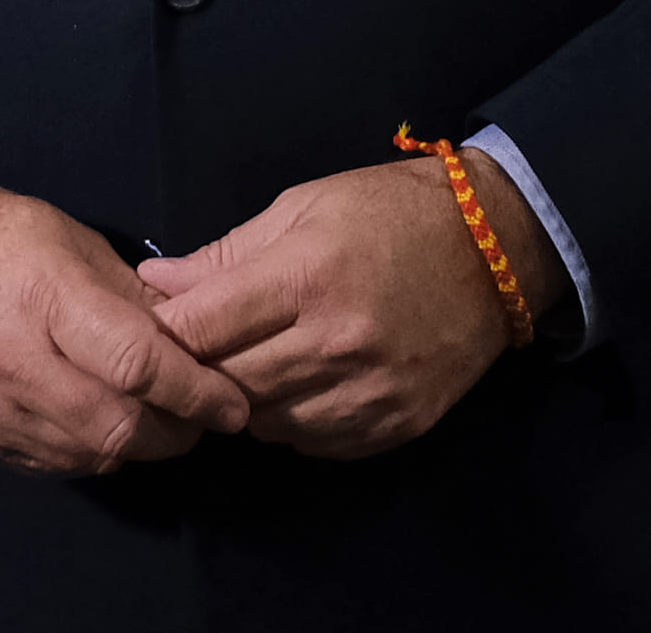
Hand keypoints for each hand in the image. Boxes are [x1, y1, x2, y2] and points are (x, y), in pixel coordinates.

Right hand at [0, 172, 255, 475]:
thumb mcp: (71, 239)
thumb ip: (134, 299)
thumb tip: (196, 342)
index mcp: (43, 297)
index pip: (137, 364)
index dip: (196, 391)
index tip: (233, 403)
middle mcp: (11, 362)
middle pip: (119, 427)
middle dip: (178, 431)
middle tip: (205, 417)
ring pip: (91, 455)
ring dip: (139, 445)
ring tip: (163, 420)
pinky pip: (54, 463)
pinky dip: (93, 450)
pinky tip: (105, 422)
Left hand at [136, 154, 556, 458]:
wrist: (494, 250)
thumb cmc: (388, 213)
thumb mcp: (302, 207)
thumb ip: (227, 254)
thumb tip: (157, 286)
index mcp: (307, 277)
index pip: (202, 329)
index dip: (167, 331)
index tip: (156, 326)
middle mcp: (336, 344)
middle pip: (228, 384)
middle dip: (201, 370)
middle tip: (200, 352)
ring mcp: (368, 393)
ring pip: (265, 423)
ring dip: (245, 400)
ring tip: (250, 365)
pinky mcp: (394, 426)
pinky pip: (312, 443)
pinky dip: (291, 421)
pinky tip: (297, 386)